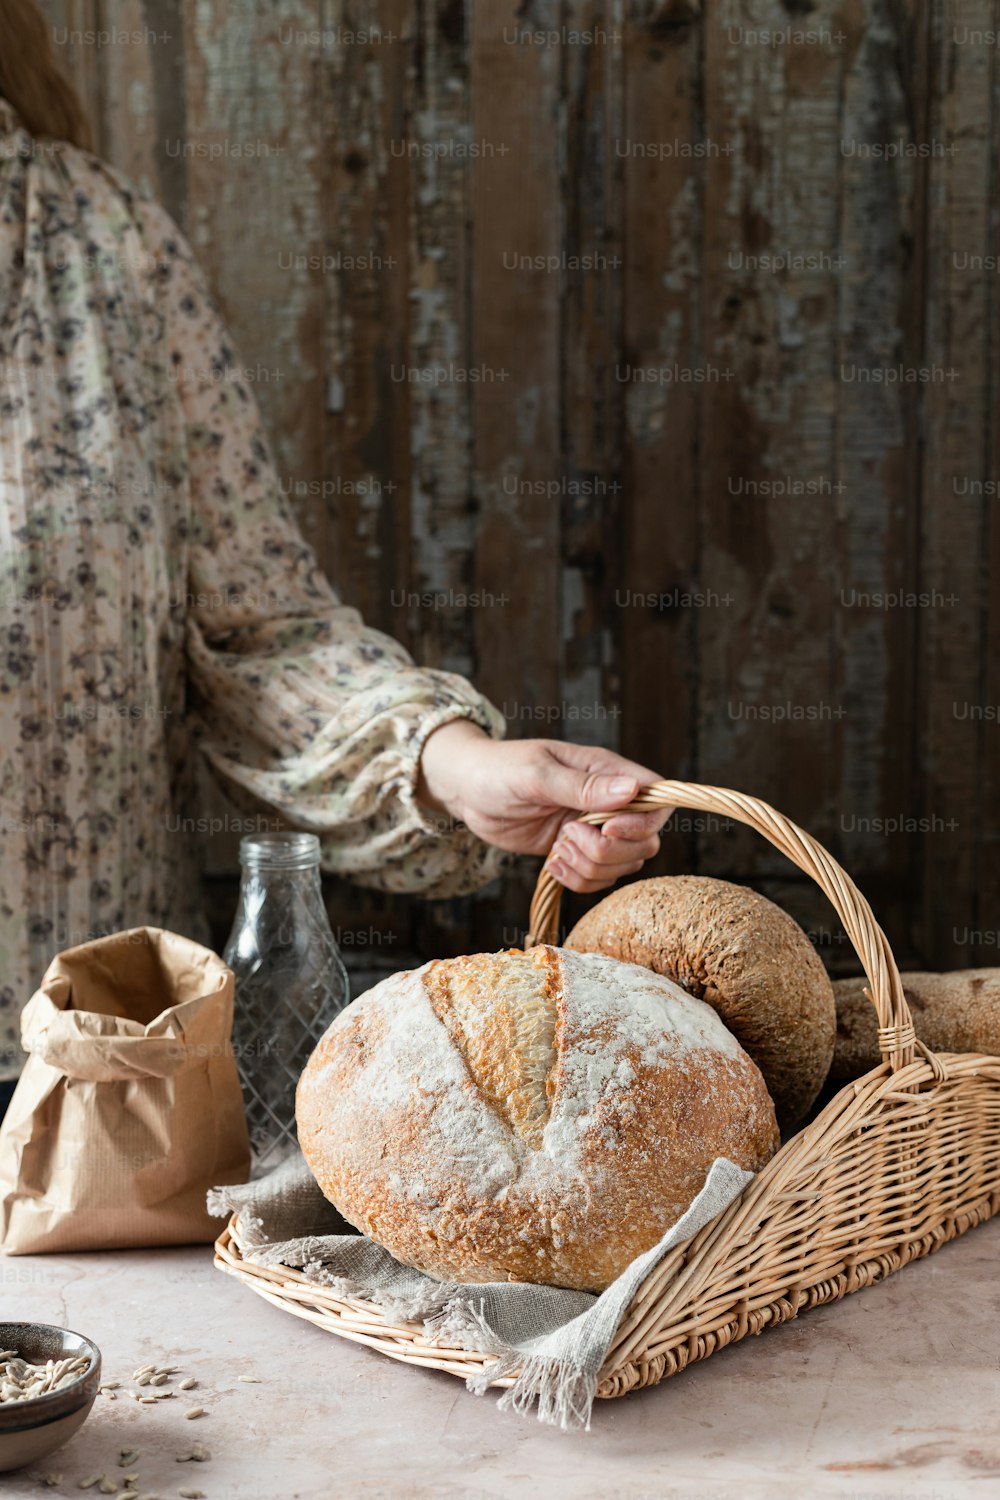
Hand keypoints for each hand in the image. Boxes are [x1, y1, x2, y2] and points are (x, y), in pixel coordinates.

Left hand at [416, 720, 671, 893]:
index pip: (656, 800)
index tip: (604, 830)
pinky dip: (577, 880)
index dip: (641, 823)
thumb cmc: (500, 770)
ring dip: (589, 867)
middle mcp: (608, 802)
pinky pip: (598, 879)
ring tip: (556, 848)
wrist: (468, 790)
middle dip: (607, 851)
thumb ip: (583, 786)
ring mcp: (593, 830)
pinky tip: (551, 864)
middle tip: (566, 836)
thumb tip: (632, 789)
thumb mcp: (536, 775)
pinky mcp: (576, 852)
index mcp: (606, 772)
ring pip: (623, 865)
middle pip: (644, 841)